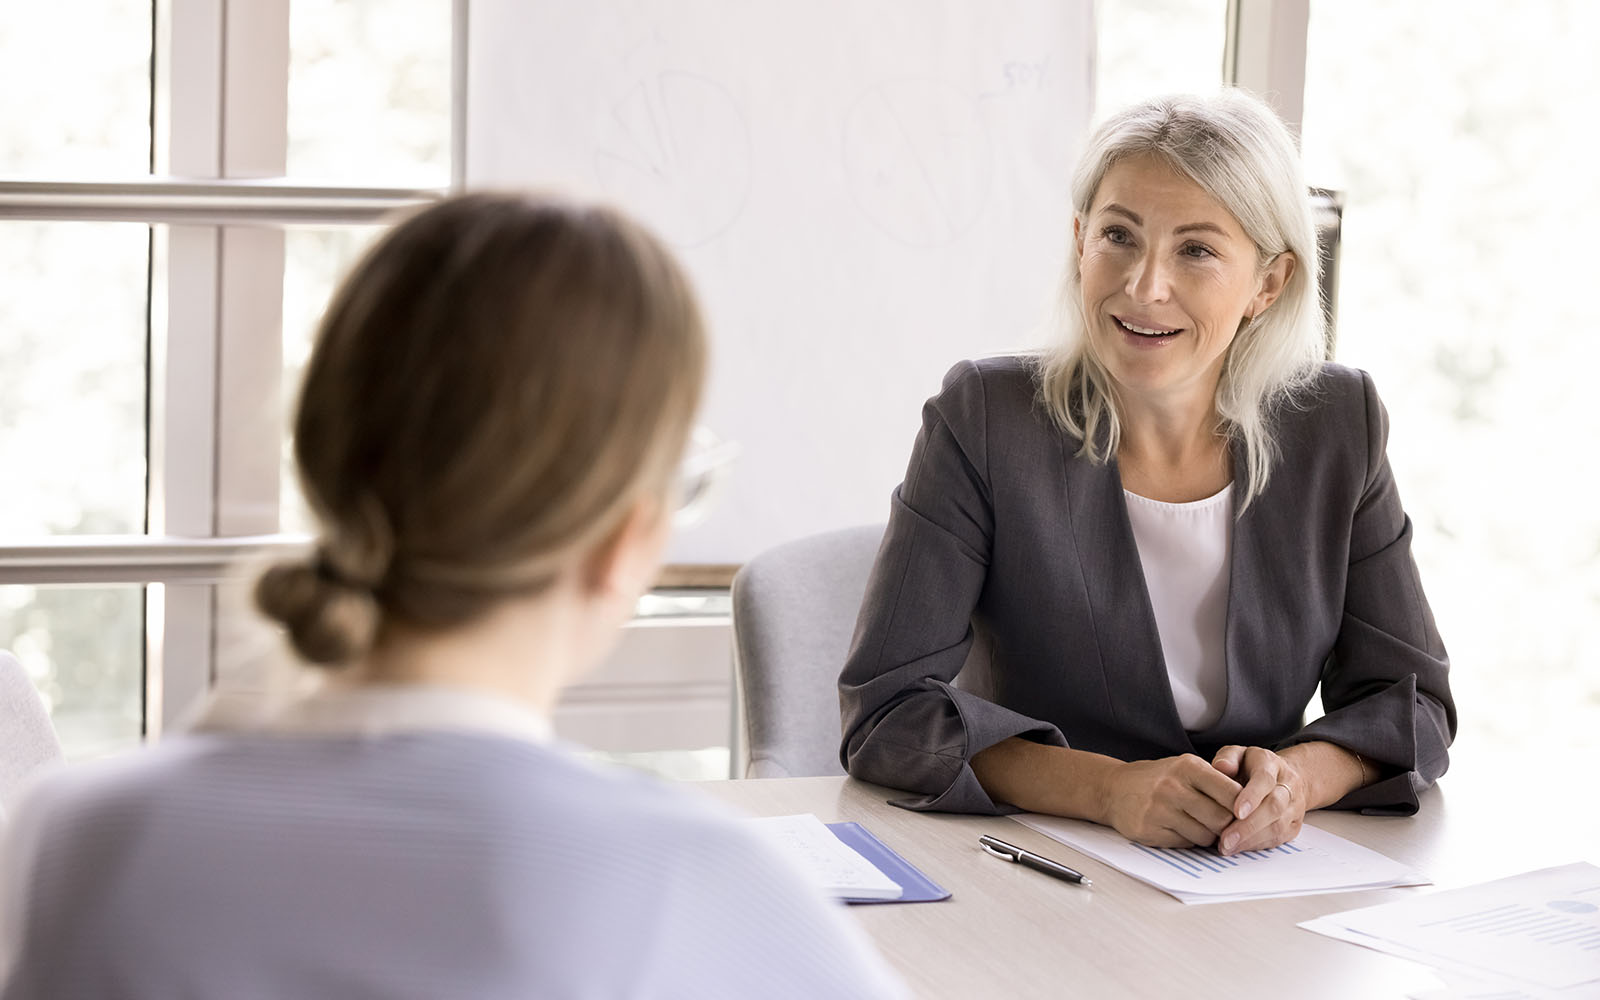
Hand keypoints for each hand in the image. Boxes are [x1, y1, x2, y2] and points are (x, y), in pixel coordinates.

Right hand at [1101, 754, 1241, 847]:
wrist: (1114, 789)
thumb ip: (1215, 782)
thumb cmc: (1158, 779)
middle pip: (1221, 819)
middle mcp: (1174, 787)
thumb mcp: (1185, 768)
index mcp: (1188, 767)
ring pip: (1205, 836)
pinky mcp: (1150, 829)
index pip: (1232, 793)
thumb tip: (1250, 807)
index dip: (1243, 808)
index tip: (1245, 814)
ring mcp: (1160, 809)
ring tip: (1198, 825)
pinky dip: (1188, 841)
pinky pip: (1185, 844)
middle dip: (1226, 827)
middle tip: (1222, 825)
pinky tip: (1179, 829)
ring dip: (1207, 836)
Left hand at [1211, 745, 1306, 854]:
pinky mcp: (1294, 825)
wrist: (1284, 777)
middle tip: (1226, 839)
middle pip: (1273, 807)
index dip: (1252, 796)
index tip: (1236, 812)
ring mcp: (1294, 807)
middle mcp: (1288, 785)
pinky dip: (1257, 845)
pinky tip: (1238, 848)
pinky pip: (1278, 838)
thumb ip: (1227, 757)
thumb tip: (1220, 767)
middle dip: (1249, 826)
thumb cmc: (1253, 766)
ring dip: (1251, 839)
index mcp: (1271, 764)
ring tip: (1227, 847)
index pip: (1265, 780)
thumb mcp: (1237, 754)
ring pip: (1278, 826)